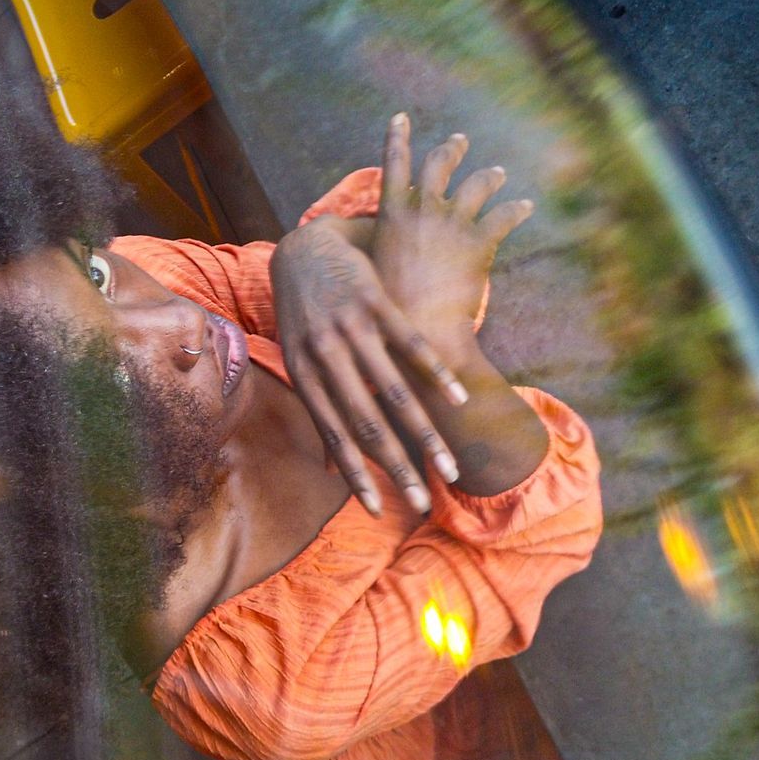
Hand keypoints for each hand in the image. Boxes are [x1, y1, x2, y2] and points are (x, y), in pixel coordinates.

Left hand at [271, 208, 468, 516]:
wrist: (305, 248)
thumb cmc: (303, 314)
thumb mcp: (299, 361)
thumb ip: (318, 409)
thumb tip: (326, 468)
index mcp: (305, 376)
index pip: (333, 436)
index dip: (354, 475)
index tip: (377, 511)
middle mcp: (324, 355)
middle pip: (366, 422)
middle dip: (396, 467)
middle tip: (423, 501)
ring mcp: (350, 327)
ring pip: (394, 390)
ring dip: (425, 433)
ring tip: (449, 464)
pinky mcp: (374, 300)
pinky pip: (410, 343)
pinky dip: (437, 374)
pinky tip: (459, 399)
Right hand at [371, 114, 533, 348]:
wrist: (420, 333)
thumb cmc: (389, 310)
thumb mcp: (372, 269)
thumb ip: (379, 244)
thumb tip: (376, 238)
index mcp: (392, 213)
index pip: (393, 163)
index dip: (397, 137)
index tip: (400, 118)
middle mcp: (423, 208)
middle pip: (440, 164)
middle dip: (452, 149)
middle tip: (460, 141)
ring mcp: (453, 222)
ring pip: (477, 184)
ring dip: (489, 175)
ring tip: (497, 173)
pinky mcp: (481, 242)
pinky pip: (506, 215)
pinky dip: (517, 208)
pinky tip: (525, 206)